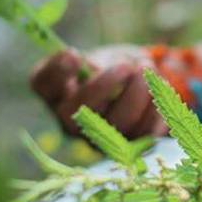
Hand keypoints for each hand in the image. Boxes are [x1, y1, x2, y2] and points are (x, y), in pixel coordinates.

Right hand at [29, 45, 164, 138]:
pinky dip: (157, 106)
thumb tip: (89, 68)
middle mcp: (69, 121)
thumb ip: (94, 64)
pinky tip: (159, 89)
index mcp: (55, 91)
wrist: (137, 88)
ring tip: (147, 70)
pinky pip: (147, 131)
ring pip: (118, 123)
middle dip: (104, 85)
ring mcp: (99, 139)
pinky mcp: (129, 147)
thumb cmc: (111, 68)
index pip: (42, 83)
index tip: (74, 55)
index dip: (56, 71)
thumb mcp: (100, 58)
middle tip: (126, 65)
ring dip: (138, 92)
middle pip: (75, 112)